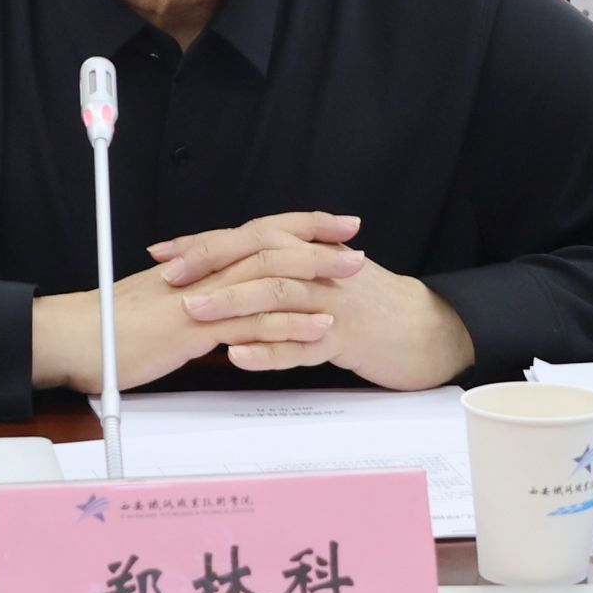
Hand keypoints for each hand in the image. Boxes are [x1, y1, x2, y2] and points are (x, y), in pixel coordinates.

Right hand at [31, 213, 362, 392]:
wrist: (75, 339)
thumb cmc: (113, 331)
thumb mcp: (163, 309)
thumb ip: (198, 305)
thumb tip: (226, 315)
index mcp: (199, 264)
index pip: (256, 233)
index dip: (298, 225)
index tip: (335, 224)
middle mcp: (204, 273)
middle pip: (269, 246)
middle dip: (317, 242)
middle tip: (355, 239)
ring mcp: (201, 298)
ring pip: (268, 278)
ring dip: (315, 275)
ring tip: (352, 275)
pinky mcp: (195, 328)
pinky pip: (251, 323)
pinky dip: (290, 324)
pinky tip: (320, 329)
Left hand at [158, 221, 474, 390]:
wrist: (428, 330)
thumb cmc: (372, 306)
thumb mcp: (326, 275)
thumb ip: (283, 269)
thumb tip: (230, 272)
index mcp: (312, 249)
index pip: (251, 236)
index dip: (205, 243)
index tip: (164, 251)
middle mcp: (321, 267)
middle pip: (260, 253)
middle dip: (211, 263)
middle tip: (170, 277)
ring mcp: (335, 302)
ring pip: (278, 294)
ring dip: (232, 302)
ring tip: (194, 313)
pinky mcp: (349, 338)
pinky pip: (304, 344)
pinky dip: (269, 350)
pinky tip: (238, 356)